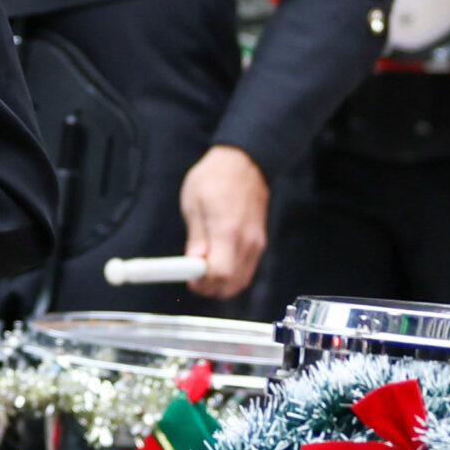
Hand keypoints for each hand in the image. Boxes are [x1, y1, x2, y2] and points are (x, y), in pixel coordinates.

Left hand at [179, 145, 271, 298]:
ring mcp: (257, 243)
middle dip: (210, 288)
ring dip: (221, 283)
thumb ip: (196, 237)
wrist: (246, 161)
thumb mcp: (194, 202)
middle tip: (193, 275)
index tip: (189, 277)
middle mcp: (247, 241)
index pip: (220, 274)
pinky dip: (231, 275)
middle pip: (232, 285)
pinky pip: (246, 270)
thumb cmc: (216, 177)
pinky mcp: (260, 243)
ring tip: (204, 267)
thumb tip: (193, 263)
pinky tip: (218, 261)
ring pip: (241, 281)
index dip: (202, 283)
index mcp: (228, 230)